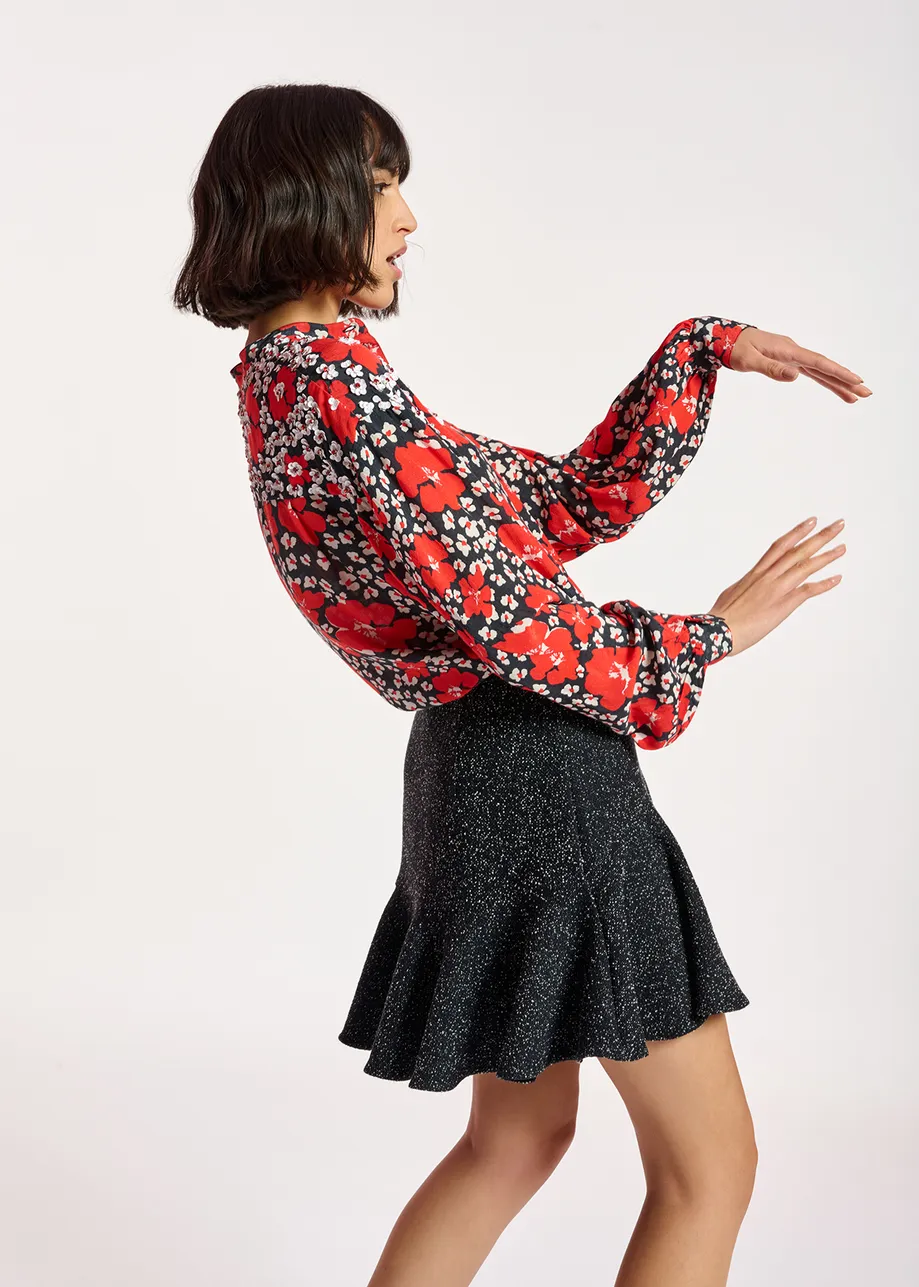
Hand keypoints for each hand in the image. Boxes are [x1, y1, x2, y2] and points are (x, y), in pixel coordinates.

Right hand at [711, 516, 845, 655]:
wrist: (718, 630)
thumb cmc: (721, 616)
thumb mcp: (733, 592)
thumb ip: (746, 586)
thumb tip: (748, 585)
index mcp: (755, 573)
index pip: (780, 546)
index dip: (797, 532)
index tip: (811, 522)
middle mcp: (768, 576)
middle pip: (798, 550)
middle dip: (820, 536)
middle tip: (837, 525)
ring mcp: (776, 589)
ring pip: (806, 566)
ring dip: (826, 556)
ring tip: (842, 547)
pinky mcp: (783, 604)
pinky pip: (808, 590)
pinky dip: (824, 584)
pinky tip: (837, 578)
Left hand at [730, 328, 871, 402]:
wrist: (723, 338)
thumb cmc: (734, 349)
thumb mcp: (749, 361)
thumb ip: (772, 368)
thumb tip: (795, 376)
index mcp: (788, 350)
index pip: (818, 363)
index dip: (838, 373)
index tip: (857, 381)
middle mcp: (793, 352)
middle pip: (825, 368)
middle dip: (846, 381)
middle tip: (867, 393)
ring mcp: (791, 356)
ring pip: (820, 371)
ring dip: (837, 383)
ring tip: (855, 397)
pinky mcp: (787, 360)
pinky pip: (810, 372)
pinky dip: (822, 380)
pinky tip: (833, 387)